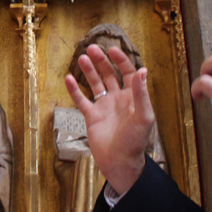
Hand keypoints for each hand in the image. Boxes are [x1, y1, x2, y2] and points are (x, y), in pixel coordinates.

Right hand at [64, 45, 154, 194]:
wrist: (120, 162)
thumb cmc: (135, 141)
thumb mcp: (143, 116)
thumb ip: (141, 94)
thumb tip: (142, 70)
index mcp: (132, 97)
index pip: (127, 73)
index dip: (121, 60)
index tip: (112, 50)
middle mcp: (118, 99)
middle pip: (109, 74)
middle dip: (101, 61)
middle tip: (92, 48)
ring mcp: (104, 107)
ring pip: (95, 84)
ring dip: (89, 71)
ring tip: (81, 58)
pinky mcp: (92, 117)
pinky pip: (81, 100)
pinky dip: (74, 90)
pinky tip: (68, 78)